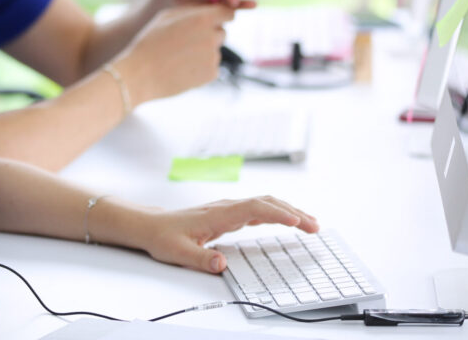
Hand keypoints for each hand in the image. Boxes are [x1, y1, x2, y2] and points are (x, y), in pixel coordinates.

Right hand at [118, 3, 233, 101]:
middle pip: (221, 32)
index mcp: (202, 19)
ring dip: (203, 52)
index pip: (228, 13)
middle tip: (187, 42)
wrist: (141, 74)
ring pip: (215, 50)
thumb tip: (209, 10)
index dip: (221, 16)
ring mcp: (213, 57)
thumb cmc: (150, 42)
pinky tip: (182, 68)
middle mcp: (212, 36)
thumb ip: (191, 11)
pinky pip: (211, 66)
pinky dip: (201, 67)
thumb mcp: (166, 17)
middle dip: (209, 35)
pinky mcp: (211, 74)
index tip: (214, 21)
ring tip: (179, 57)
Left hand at [141, 196, 318, 273]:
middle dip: (292, 212)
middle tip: (315, 226)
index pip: (254, 208)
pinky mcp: (228, 215)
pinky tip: (289, 221)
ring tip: (311, 224)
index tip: (296, 221)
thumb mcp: (179, 253)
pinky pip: (258, 210)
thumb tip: (221, 264)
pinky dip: (277, 214)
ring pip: (264, 204)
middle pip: (266, 202)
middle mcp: (226, 208)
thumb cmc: (164, 237)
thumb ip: (200, 259)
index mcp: (218, 214)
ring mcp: (228, 209)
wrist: (152, 226)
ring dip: (288, 211)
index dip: (277, 213)